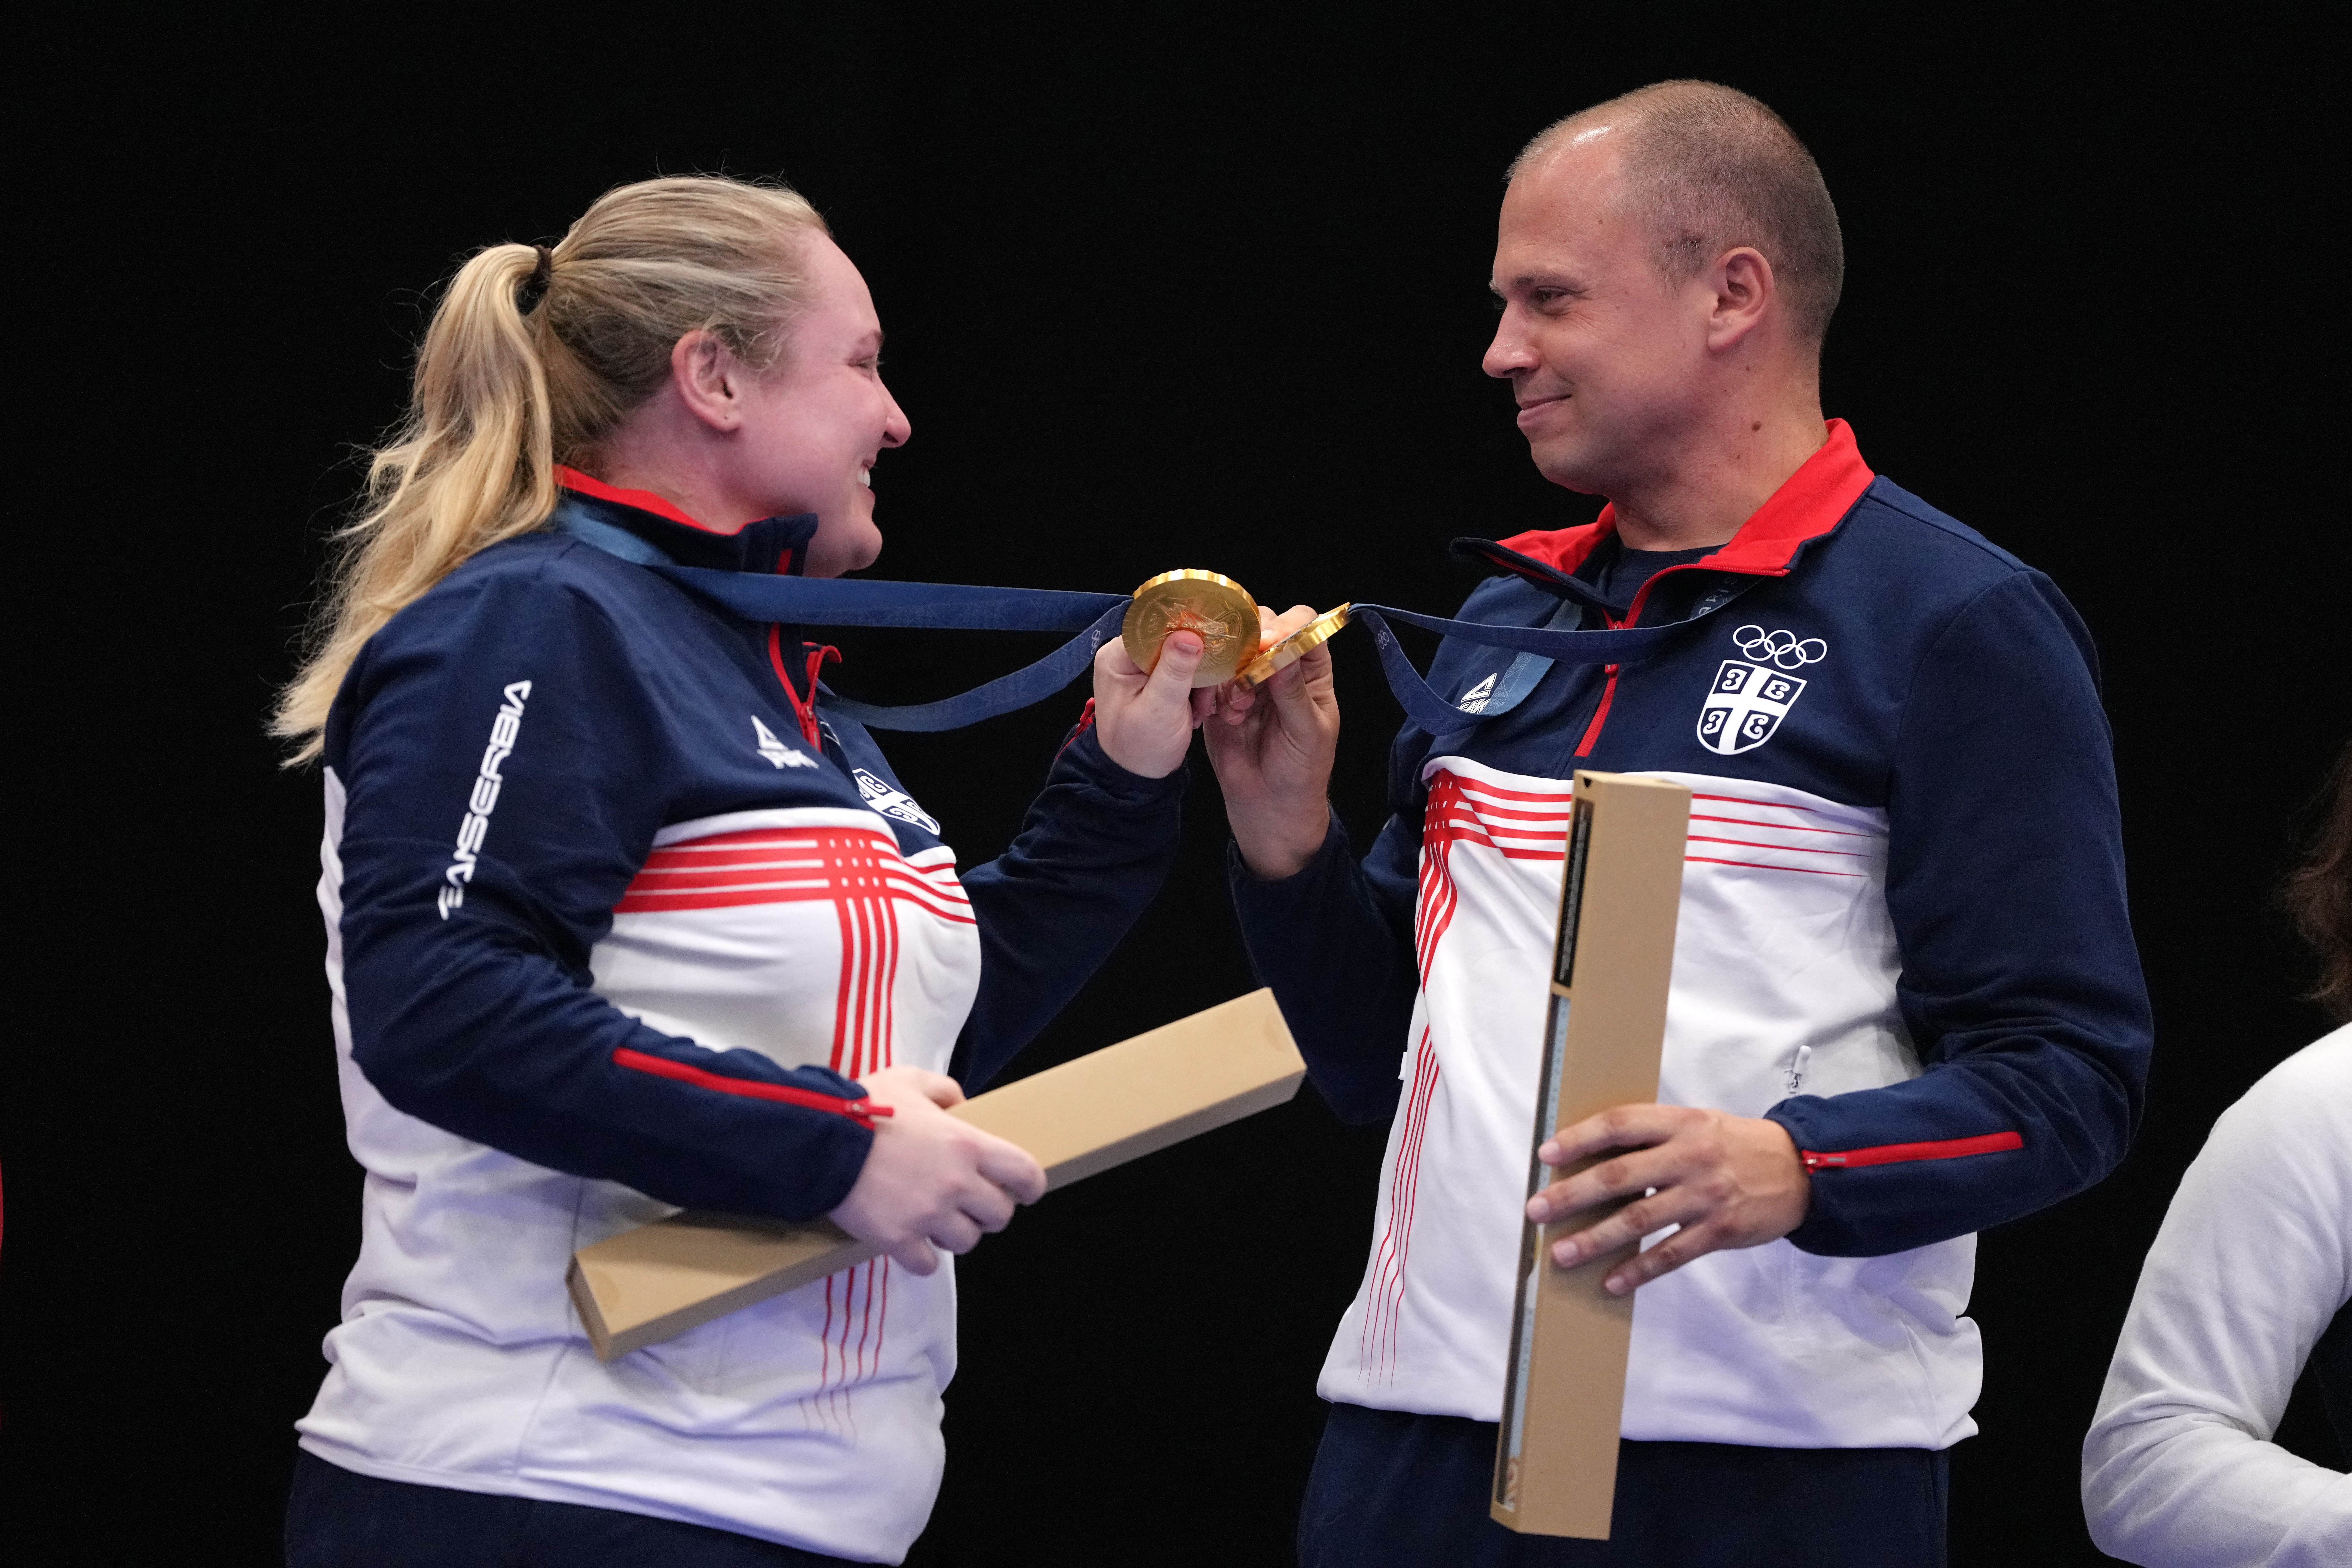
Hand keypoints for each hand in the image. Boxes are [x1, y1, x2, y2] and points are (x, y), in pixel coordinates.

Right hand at [827, 1066, 1046, 1274]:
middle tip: (971, 1205)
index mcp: (966, 1145)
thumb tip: (959, 1103)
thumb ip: (943, 1089)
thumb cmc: (866, 1106)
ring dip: (956, 1235)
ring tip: (937, 1222)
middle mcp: (956, 1183)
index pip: (1024, 1173)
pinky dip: (922, 1258)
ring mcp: (928, 1215)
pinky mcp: (899, 1239)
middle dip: (989, 1212)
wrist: (821, 1140)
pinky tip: (911, 1243)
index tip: (1024, 1191)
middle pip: (999, 1216)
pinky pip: (927, 1266)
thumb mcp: (909, 1079)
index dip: (1031, 1186)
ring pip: (966, 1242)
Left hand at [1090, 629, 1213, 778]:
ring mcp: (1143, 668)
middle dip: (1196, 665)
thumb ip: (1174, 671)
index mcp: (1118, 656)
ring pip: (1184, 656)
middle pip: (1173, 639)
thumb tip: (1190, 635)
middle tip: (1205, 695)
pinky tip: (1196, 710)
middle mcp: (1128, 655)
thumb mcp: (1160, 709)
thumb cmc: (1141, 747)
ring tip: (1200, 709)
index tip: (1211, 643)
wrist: (1139, 776)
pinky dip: (1197, 690)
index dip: (1185, 631)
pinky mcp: (1158, 680)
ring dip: (1200, 682)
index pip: (1155, 626)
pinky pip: (1186, 671)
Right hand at [1202, 605, 1340, 878]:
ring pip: (1233, 649)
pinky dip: (1214, 692)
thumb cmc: (1301, 772)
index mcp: (1310, 671)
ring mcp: (1247, 680)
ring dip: (1232, 673)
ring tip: (1239, 710)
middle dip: (1251, 643)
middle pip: (1263, 627)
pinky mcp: (1221, 698)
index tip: (1269, 642)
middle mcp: (1279, 667)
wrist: (1269, 808)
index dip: (1289, 626)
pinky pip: (1211, 677)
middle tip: (1244, 668)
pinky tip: (1226, 717)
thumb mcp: (1307, 733)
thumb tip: (1282, 650)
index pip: (1305, 627)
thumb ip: (1293, 692)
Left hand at [1525, 1104, 1809, 1294]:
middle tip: (1537, 1209)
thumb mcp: (1696, 1124)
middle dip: (1573, 1194)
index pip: (1621, 1125)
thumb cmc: (1733, 1145)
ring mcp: (1705, 1196)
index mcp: (1680, 1124)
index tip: (1546, 1155)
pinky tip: (1612, 1281)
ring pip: (1639, 1220)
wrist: (1800, 1170)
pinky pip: (1671, 1254)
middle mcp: (1690, 1157)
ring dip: (1595, 1239)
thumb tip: (1593, 1156)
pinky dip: (1639, 1270)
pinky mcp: (1719, 1231)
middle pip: (1620, 1176)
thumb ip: (1652, 1136)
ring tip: (1561, 1253)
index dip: (1580, 1139)